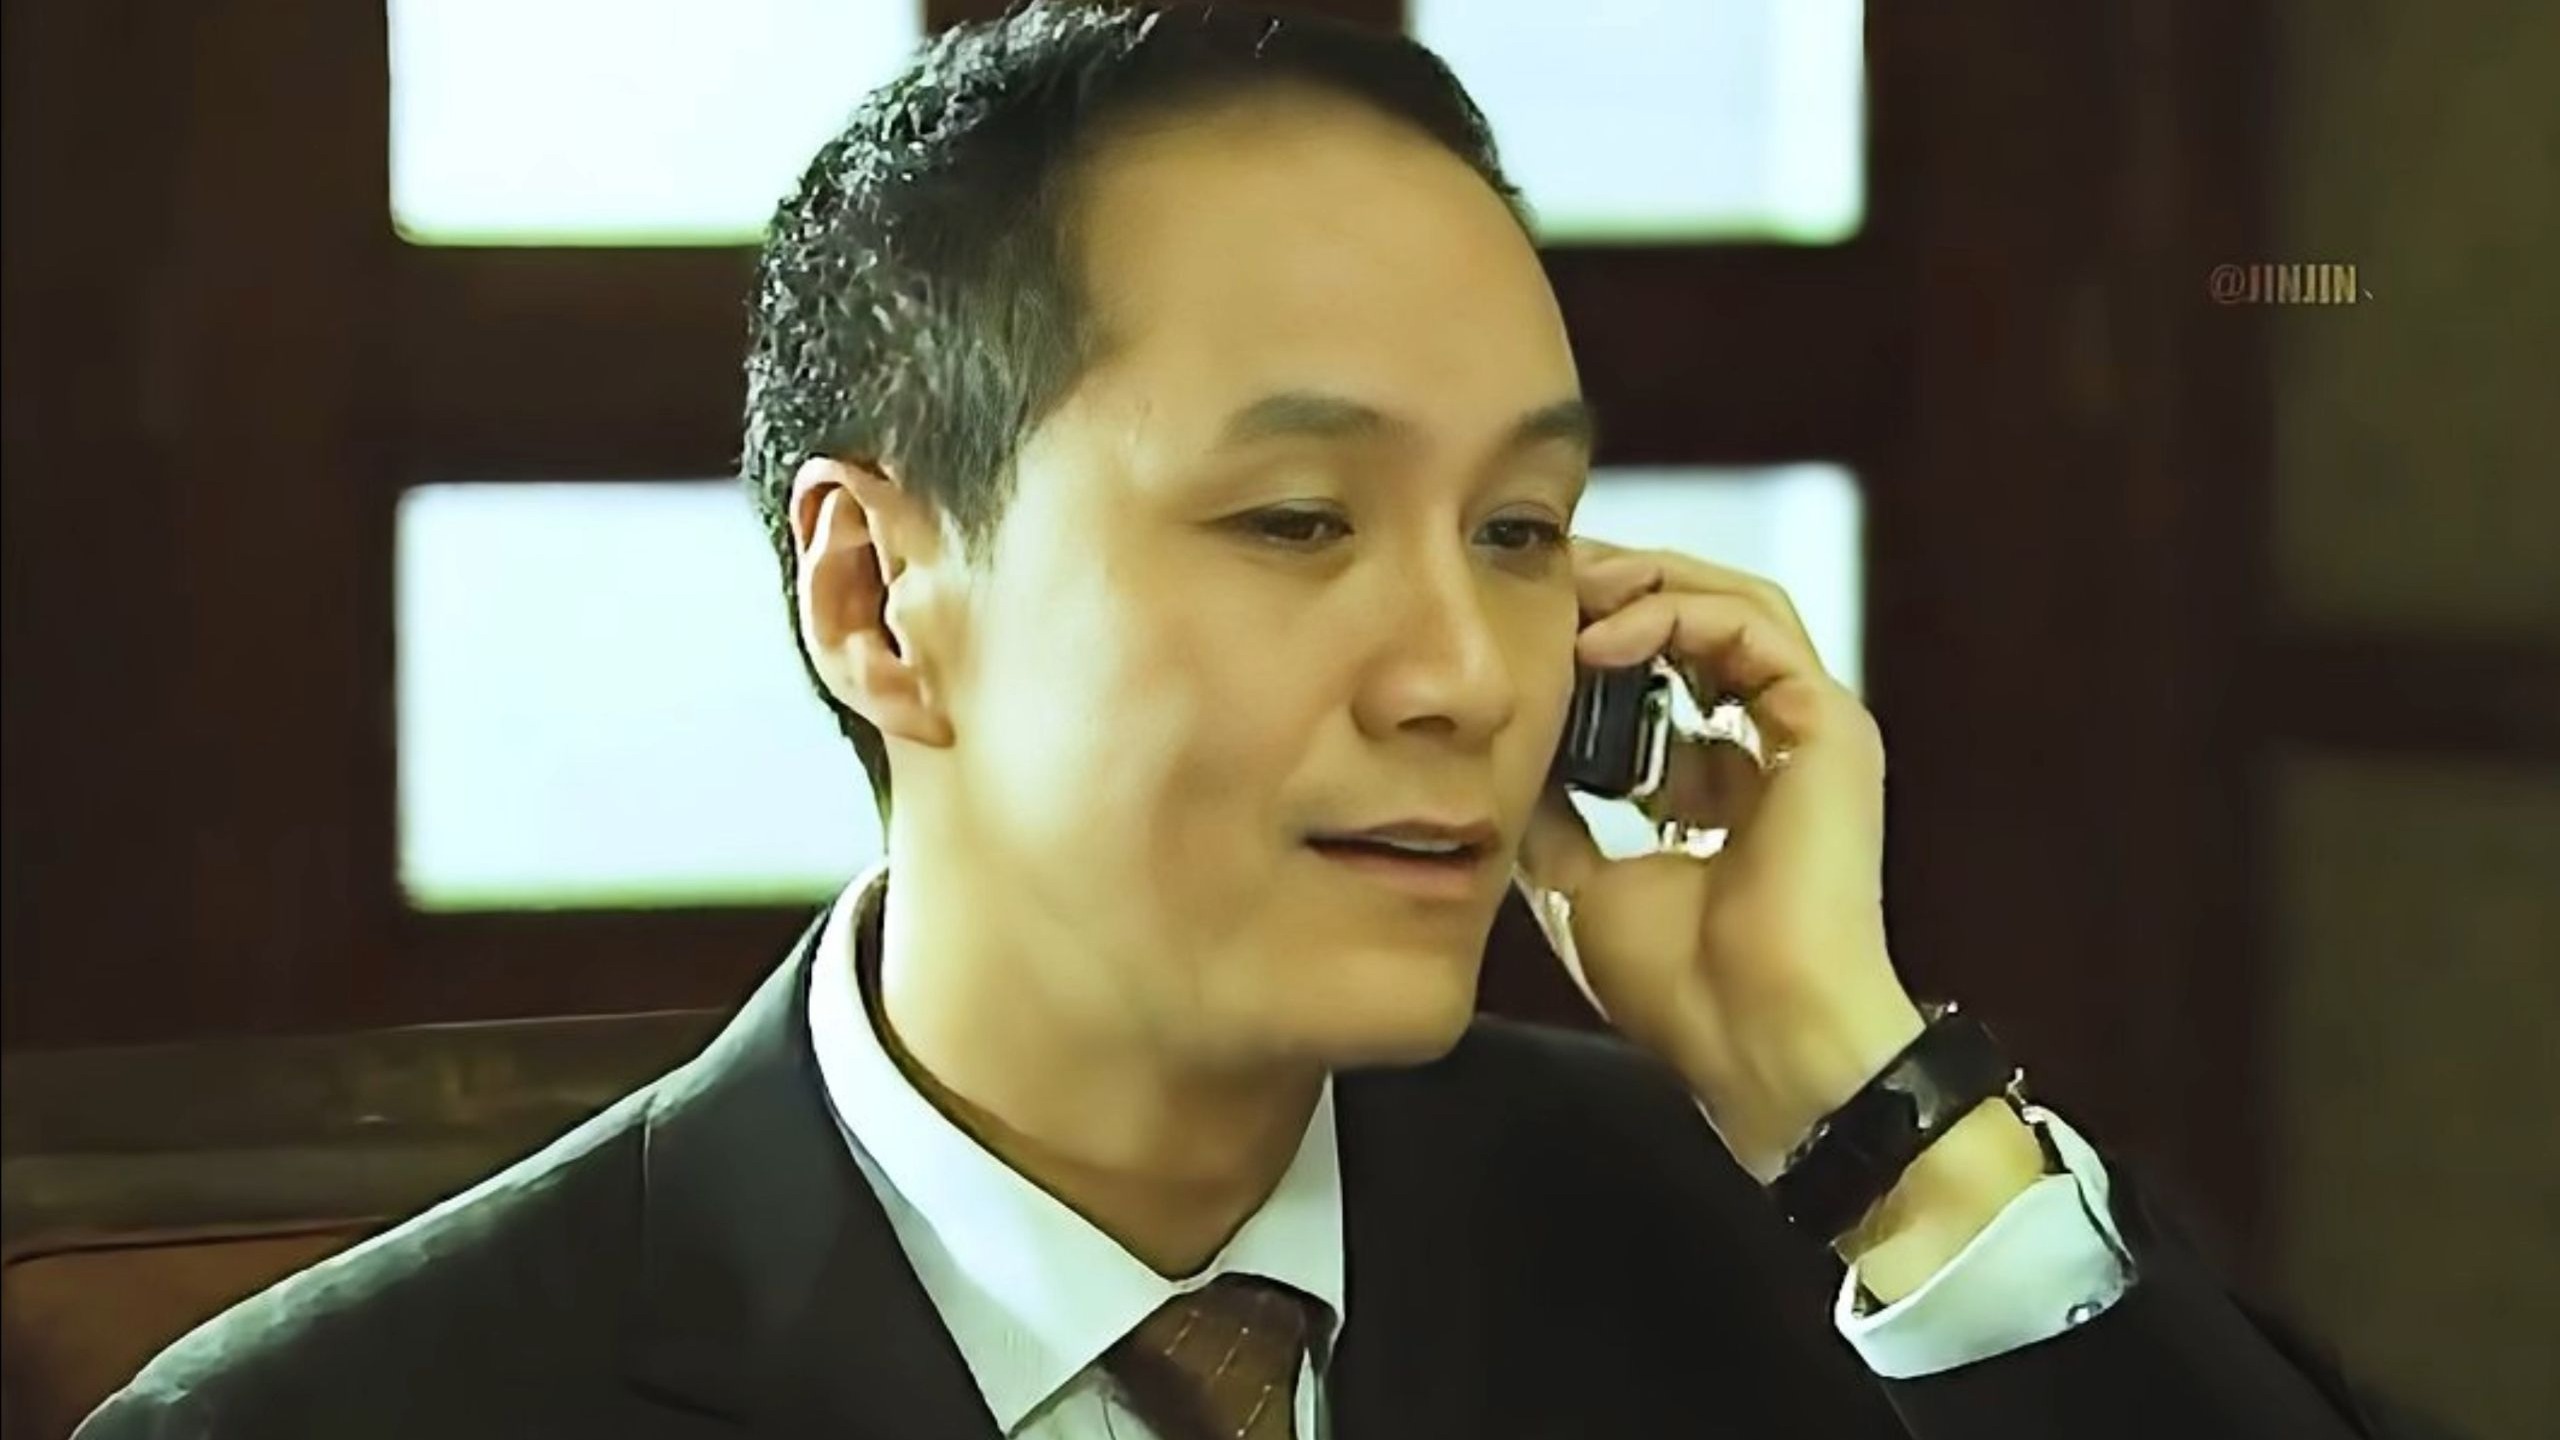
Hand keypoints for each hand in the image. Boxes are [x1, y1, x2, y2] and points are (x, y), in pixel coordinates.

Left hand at [1516, 537, 1926, 1183]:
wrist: (1755, 1041)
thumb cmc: (1683, 989)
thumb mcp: (1581, 882)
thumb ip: (1554, 813)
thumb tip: (1501, 756)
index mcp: (1724, 786)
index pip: (1669, 671)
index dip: (1598, 635)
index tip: (1525, 623)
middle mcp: (1772, 748)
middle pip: (1704, 620)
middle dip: (1620, 588)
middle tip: (1542, 577)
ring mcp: (1808, 734)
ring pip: (1736, 604)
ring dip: (1647, 584)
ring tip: (1571, 590)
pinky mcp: (1828, 726)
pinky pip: (1754, 627)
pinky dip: (1676, 613)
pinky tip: (1604, 637)